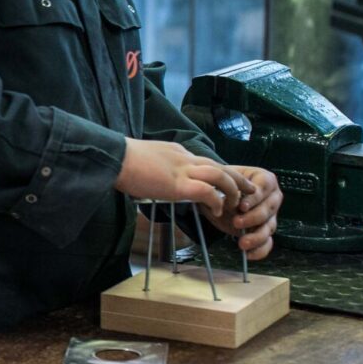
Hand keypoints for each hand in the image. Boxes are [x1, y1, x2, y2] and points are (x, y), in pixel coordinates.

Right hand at [113, 139, 255, 217]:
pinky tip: (218, 210)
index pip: (203, 162)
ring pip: (219, 175)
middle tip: (249, 189)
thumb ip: (154, 167)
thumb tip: (152, 178)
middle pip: (218, 165)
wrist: (113, 157)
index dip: (217, 174)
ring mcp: (182, 170)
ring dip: (232, 189)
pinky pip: (207, 191)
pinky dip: (216, 200)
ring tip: (236, 204)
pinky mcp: (177, 184)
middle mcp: (183, 158)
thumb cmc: (119, 160)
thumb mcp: (143, 159)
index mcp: (174, 152)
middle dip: (237, 178)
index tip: (223, 184)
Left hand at [200, 166, 281, 260]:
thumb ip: (229, 187)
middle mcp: (273, 198)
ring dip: (256, 237)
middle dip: (252, 218)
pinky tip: (249, 254)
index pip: (263, 189)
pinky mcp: (265, 231)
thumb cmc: (224, 184)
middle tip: (236, 222)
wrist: (216, 195)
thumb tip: (232, 200)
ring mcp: (271, 216)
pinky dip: (259, 250)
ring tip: (242, 243)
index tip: (242, 206)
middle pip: (267, 210)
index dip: (254, 198)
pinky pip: (267, 243)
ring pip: (268, 228)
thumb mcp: (224, 180)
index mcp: (266, 180)